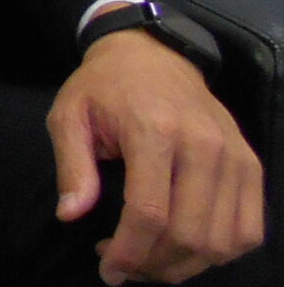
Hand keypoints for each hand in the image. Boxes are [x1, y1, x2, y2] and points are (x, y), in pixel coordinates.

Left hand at [52, 27, 262, 282]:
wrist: (152, 54)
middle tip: (125, 266)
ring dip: (186, 266)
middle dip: (154, 264)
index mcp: (154, 130)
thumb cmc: (104, 87)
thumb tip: (70, 214)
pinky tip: (187, 249)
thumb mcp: (69, 115)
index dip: (130, 252)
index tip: (109, 269)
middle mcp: (204, 145)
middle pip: (190, 233)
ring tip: (151, 260)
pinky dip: (221, 252)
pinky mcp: (250, 165)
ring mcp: (234, 157)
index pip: (149, 212)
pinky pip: (249, 229)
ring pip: (223, 240)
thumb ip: (71, 166)